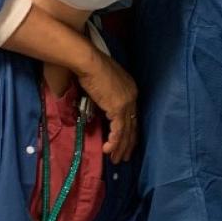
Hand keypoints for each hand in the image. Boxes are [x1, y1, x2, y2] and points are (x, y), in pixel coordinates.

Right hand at [76, 49, 138, 164]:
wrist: (88, 61)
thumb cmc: (91, 68)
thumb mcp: (102, 83)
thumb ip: (105, 95)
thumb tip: (100, 104)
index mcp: (130, 90)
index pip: (132, 115)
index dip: (129, 130)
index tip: (126, 141)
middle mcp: (132, 97)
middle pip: (132, 125)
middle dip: (128, 143)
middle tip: (124, 156)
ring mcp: (126, 103)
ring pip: (126, 131)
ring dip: (121, 147)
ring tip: (117, 159)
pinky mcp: (118, 108)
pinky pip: (118, 130)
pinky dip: (114, 142)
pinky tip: (109, 150)